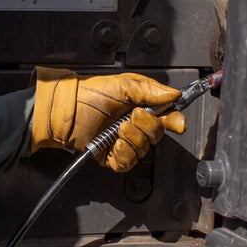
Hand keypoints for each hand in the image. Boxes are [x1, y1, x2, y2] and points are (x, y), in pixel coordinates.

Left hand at [31, 67, 186, 172]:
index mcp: (141, 107)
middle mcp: (134, 126)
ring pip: (143, 150)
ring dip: (133, 138)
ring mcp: (124, 142)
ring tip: (119, 128)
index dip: (175, 121)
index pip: (166, 117)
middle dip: (148, 126)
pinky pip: (128, 162)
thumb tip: (174, 94)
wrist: (68, 109)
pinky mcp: (113, 157)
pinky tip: (115, 143)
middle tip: (133, 116)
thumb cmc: (91, 93)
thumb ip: (151, 89)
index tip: (177, 123)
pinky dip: (123, 152)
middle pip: (157, 135)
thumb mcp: (124, 84)